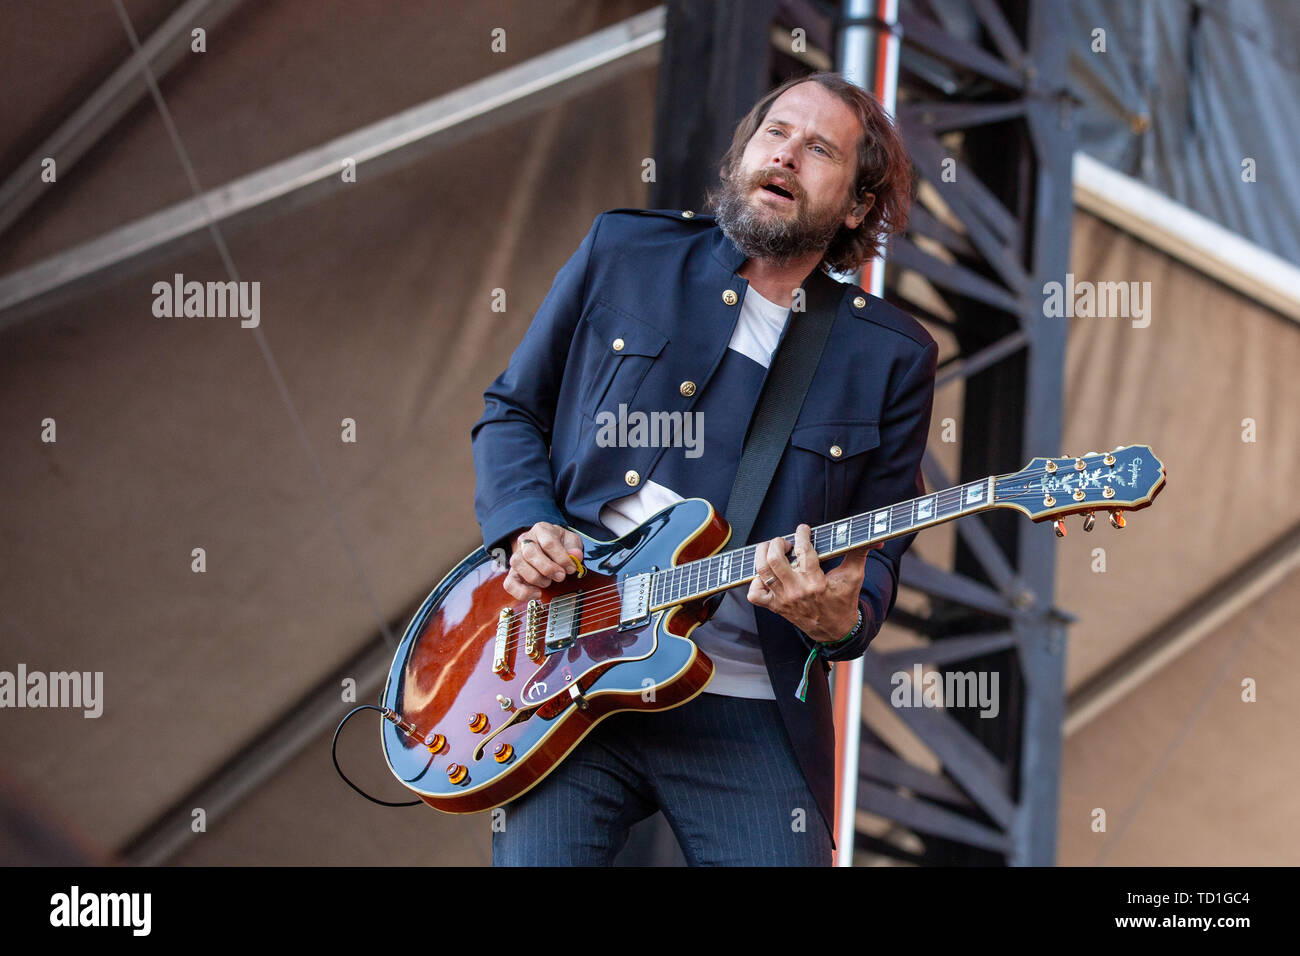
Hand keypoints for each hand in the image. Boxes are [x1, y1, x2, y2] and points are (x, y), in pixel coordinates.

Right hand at [503, 522, 583, 600]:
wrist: (547, 547)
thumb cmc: (559, 544)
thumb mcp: (571, 541)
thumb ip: (574, 548)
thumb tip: (576, 556)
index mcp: (541, 530)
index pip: (548, 542)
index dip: (561, 558)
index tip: (571, 568)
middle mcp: (526, 540)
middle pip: (530, 552)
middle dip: (548, 568)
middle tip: (560, 576)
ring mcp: (517, 556)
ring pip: (517, 564)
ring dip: (536, 577)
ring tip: (548, 582)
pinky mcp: (512, 572)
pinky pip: (509, 583)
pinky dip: (522, 592)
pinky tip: (536, 593)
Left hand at [746, 524, 880, 642]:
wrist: (835, 631)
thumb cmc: (844, 600)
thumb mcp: (854, 576)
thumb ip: (860, 553)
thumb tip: (877, 538)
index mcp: (815, 583)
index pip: (802, 551)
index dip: (801, 534)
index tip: (803, 529)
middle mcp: (796, 591)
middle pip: (773, 559)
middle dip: (776, 543)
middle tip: (785, 542)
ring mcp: (783, 600)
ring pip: (761, 572)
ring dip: (762, 555)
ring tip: (772, 550)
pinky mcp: (775, 607)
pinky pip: (754, 594)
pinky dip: (754, 582)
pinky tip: (766, 575)